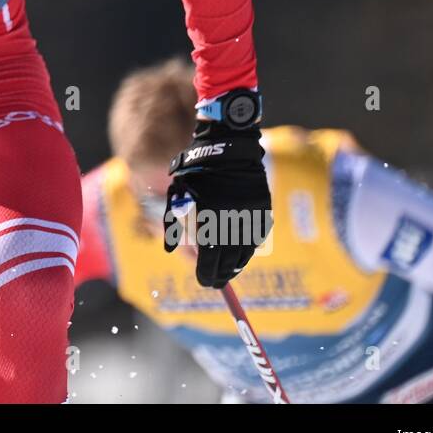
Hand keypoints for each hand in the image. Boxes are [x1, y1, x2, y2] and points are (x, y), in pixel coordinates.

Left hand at [163, 121, 271, 287]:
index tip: (204, 282)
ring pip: (245, 252)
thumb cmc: (196, 173)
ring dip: (236, 266)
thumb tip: (169, 249)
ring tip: (228, 272)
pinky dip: (249, 249)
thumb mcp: (178, 195)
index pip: (209, 259)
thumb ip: (173, 223)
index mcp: (209, 220)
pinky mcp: (262, 210)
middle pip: (228, 261)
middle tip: (215, 283)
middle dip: (221, 275)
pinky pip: (257, 237)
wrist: (228, 149)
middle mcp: (231, 221)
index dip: (206, 274)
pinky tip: (242, 255)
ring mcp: (249, 216)